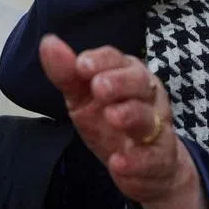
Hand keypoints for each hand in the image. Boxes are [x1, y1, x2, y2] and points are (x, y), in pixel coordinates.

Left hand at [38, 35, 193, 205]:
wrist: (143, 167)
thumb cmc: (110, 124)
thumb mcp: (84, 99)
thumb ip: (67, 75)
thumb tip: (48, 41)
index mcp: (128, 76)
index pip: (118, 60)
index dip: (102, 60)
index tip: (82, 65)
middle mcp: (147, 97)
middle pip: (140, 82)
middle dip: (120, 82)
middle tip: (99, 87)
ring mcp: (156, 128)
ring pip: (149, 118)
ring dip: (132, 115)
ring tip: (113, 116)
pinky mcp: (160, 159)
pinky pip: (153, 158)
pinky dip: (137, 161)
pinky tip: (118, 162)